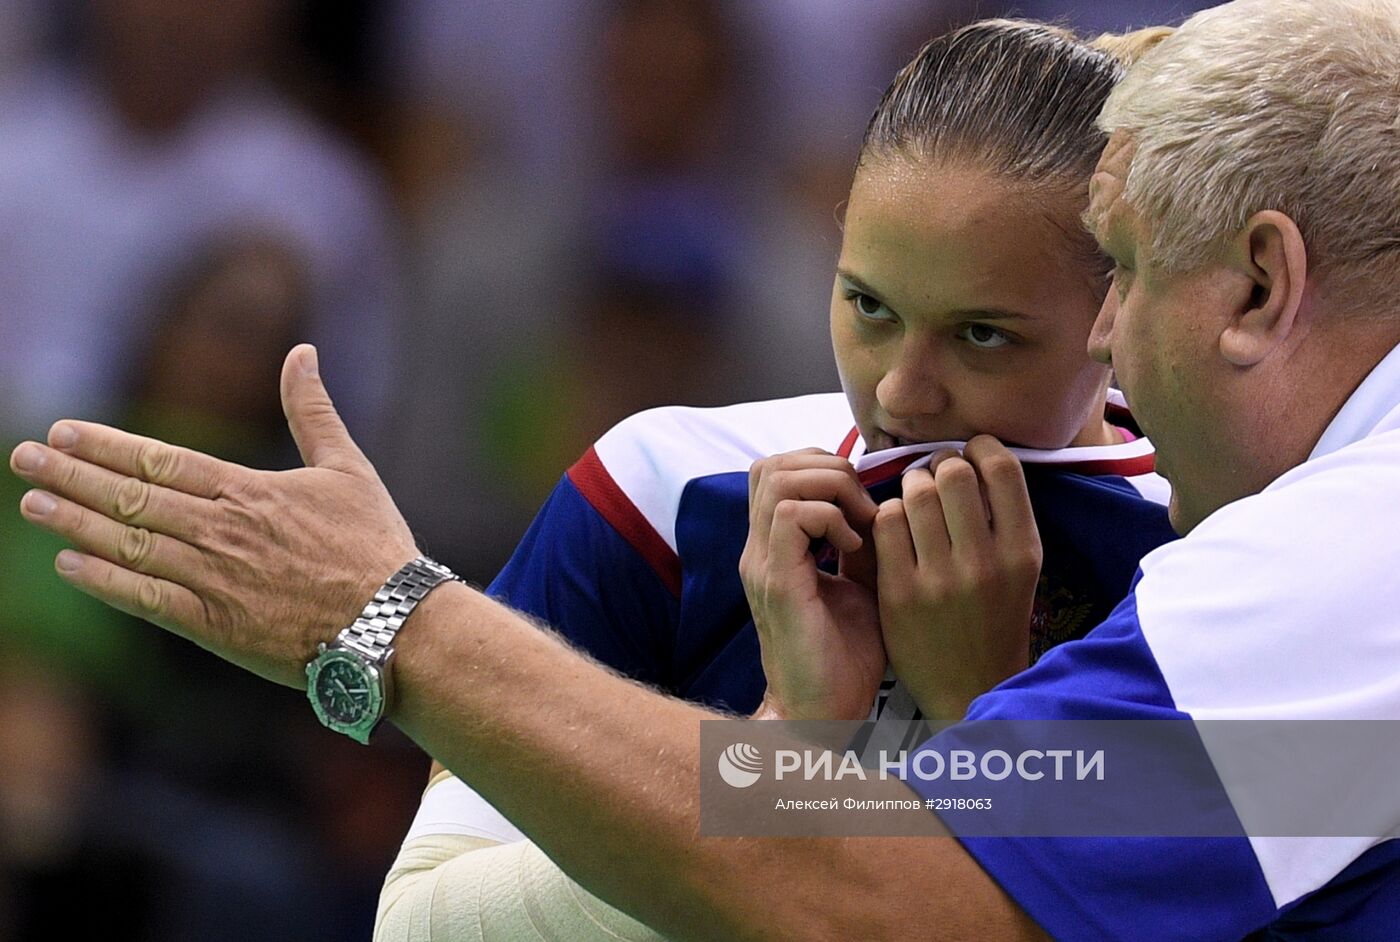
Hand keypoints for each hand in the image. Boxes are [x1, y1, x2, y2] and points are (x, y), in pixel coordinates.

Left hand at [9, 345, 419, 687]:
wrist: (394, 623)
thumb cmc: (375, 545)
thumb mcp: (349, 467)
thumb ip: (313, 410)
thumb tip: (302, 352)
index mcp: (249, 491)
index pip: (161, 461)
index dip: (108, 445)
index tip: (64, 431)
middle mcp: (221, 531)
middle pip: (131, 498)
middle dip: (73, 475)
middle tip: (24, 458)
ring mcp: (213, 579)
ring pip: (128, 545)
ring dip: (75, 522)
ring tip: (34, 504)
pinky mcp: (215, 626)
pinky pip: (145, 600)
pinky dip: (103, 581)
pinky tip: (69, 564)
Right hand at [740, 448, 884, 720]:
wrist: (822, 716)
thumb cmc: (844, 661)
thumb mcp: (860, 588)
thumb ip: (861, 546)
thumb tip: (884, 506)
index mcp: (774, 548)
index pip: (778, 470)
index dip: (823, 466)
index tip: (865, 499)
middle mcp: (759, 549)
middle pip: (772, 463)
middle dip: (827, 467)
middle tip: (864, 504)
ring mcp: (763, 563)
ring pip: (778, 477)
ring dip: (830, 487)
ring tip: (859, 522)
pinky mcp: (777, 582)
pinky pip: (793, 515)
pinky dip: (830, 517)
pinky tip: (853, 548)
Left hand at [872, 437, 1041, 720]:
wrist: (969, 688)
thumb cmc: (994, 619)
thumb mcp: (1019, 569)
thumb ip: (1002, 516)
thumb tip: (971, 454)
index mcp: (1023, 552)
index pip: (1002, 468)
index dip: (980, 447)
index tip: (970, 453)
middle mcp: (985, 563)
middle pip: (953, 472)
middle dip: (940, 465)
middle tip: (935, 477)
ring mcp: (939, 579)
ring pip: (914, 492)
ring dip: (911, 487)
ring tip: (914, 501)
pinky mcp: (899, 593)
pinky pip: (885, 523)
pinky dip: (888, 516)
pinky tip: (896, 529)